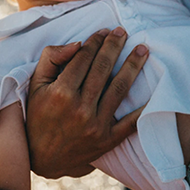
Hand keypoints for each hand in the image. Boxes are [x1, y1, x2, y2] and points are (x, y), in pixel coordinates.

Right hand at [25, 27, 148, 178]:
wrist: (42, 158)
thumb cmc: (38, 116)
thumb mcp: (35, 85)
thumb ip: (51, 58)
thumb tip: (78, 43)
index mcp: (61, 93)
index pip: (83, 58)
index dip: (95, 41)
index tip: (103, 31)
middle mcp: (79, 108)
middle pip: (103, 69)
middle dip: (114, 46)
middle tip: (123, 32)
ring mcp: (95, 125)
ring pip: (119, 89)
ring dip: (133, 66)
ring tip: (142, 50)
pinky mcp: (107, 140)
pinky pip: (130, 122)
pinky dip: (143, 107)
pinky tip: (154, 90)